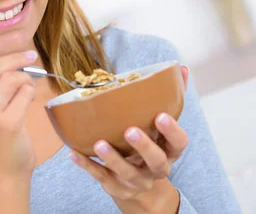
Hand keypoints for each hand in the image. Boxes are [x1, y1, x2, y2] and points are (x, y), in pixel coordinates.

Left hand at [69, 66, 189, 210]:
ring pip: (127, 172)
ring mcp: (137, 180)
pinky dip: (87, 165)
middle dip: (144, 146)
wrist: (139, 186)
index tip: (160, 116)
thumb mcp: (162, 128)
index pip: (179, 143)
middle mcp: (157, 168)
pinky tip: (74, 153)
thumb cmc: (151, 145)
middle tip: (130, 130)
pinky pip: (102, 177)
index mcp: (170, 151)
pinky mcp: (116, 187)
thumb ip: (172, 99)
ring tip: (99, 143)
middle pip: (156, 161)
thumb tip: (182, 69)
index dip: (172, 132)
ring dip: (113, 158)